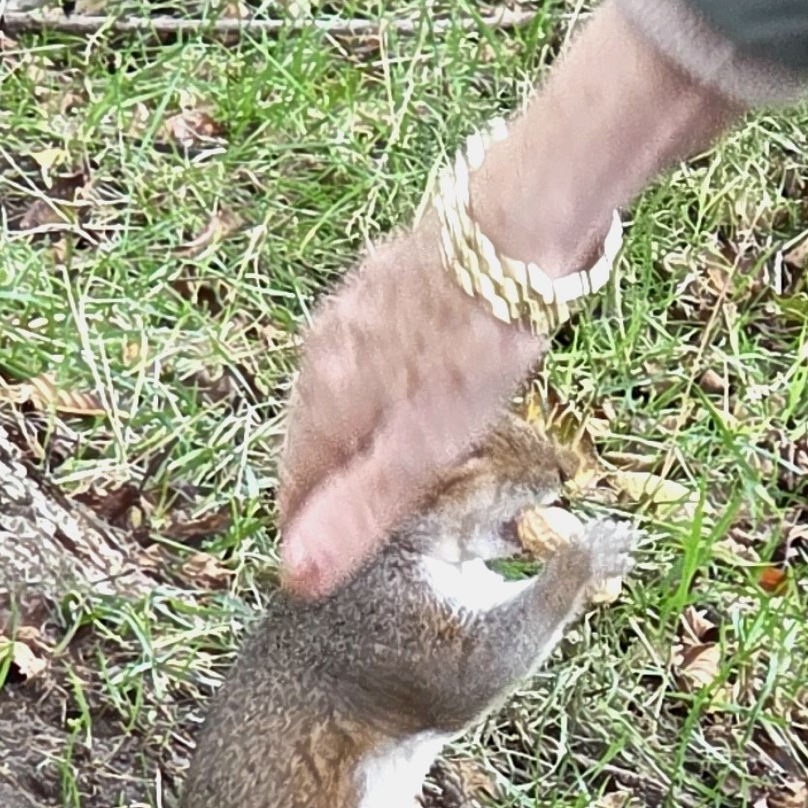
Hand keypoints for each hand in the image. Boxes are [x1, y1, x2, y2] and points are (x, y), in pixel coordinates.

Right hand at [272, 0, 755, 596]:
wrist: (514, 228)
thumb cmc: (471, 346)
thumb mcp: (418, 448)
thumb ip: (359, 511)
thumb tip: (294, 578)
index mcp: (324, 398)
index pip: (293, 485)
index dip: (308, 534)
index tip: (323, 573)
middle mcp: (324, 350)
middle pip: (313, 438)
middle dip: (329, 487)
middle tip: (357, 533)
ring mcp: (356, 309)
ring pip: (341, 390)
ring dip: (355, 434)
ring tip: (382, 472)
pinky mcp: (392, 279)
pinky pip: (373, 350)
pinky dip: (384, 386)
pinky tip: (413, 389)